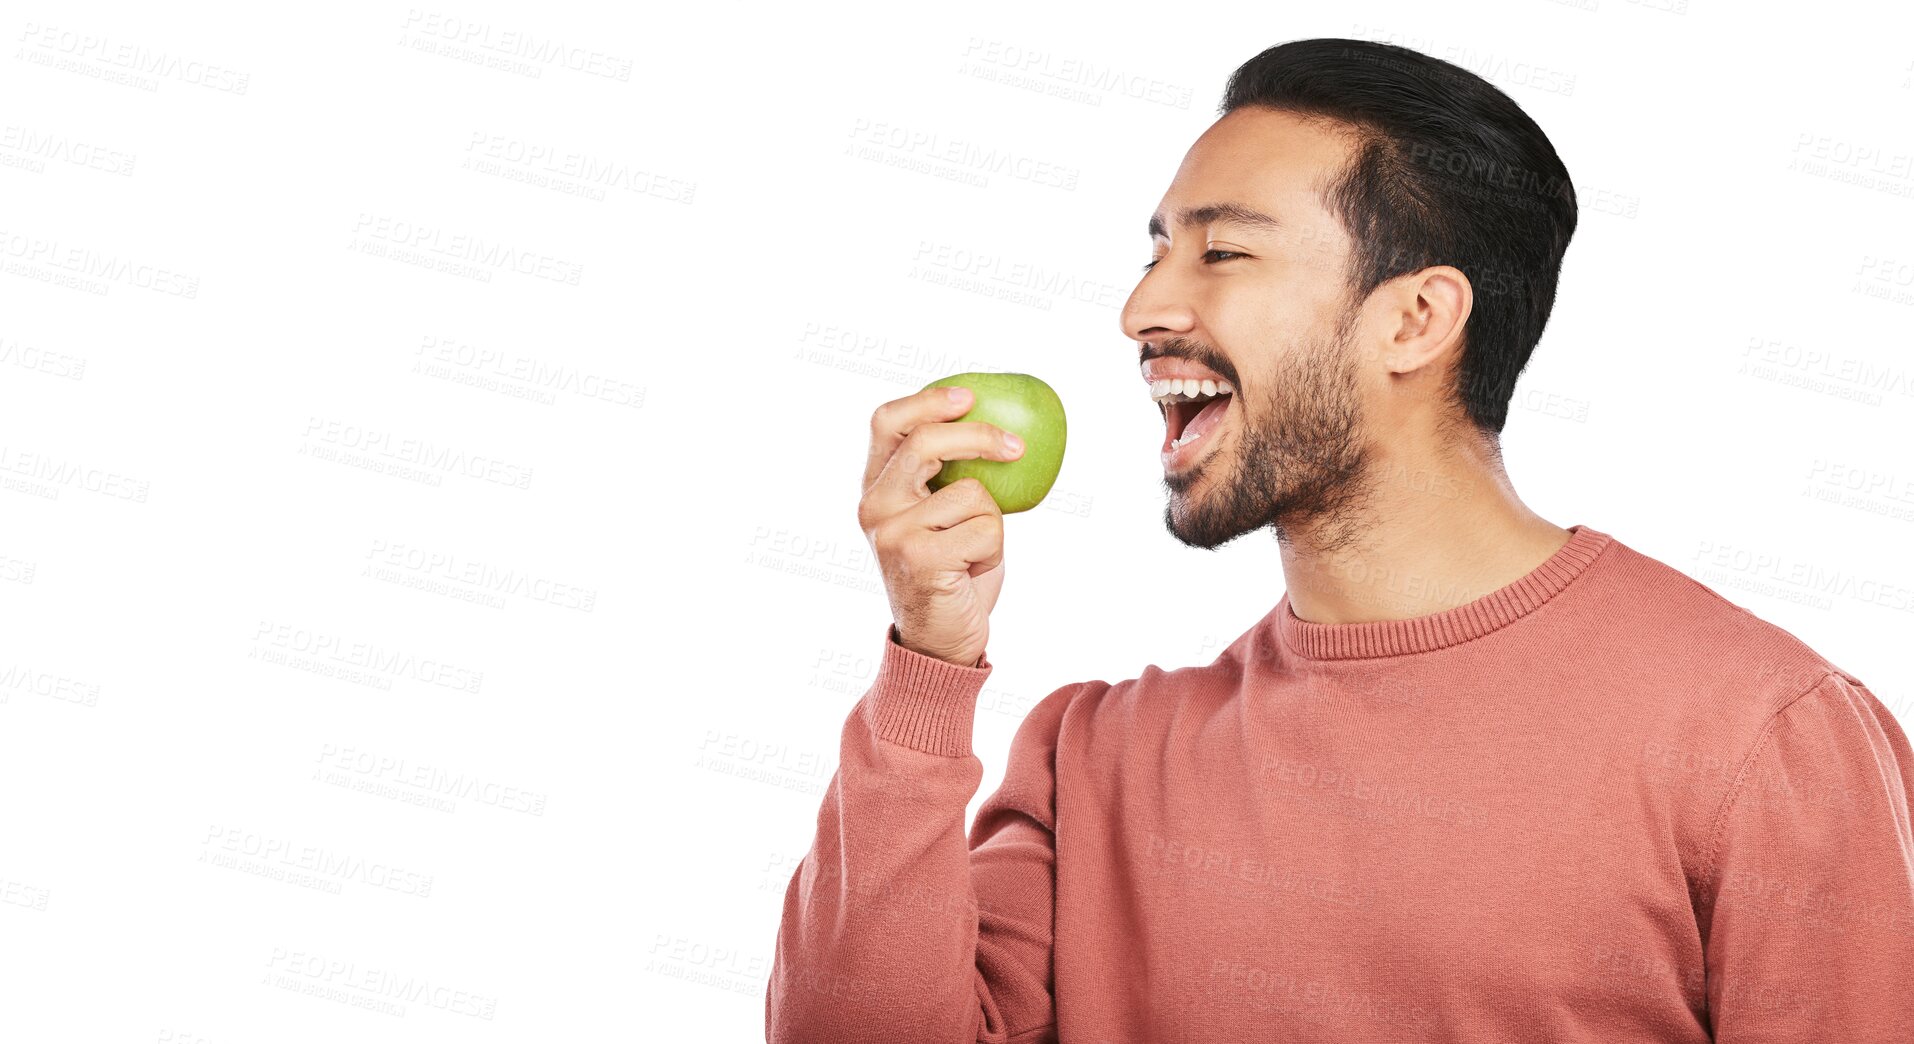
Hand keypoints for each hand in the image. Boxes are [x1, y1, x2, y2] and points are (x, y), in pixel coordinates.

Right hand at [857, 385, 1024, 667]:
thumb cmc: (951, 573)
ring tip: (973, 552)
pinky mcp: (919, 557)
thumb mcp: (939, 517)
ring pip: (971, 493)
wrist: (940, 641)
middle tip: (1016, 447)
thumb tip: (998, 428)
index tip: (968, 396)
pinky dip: (994, 549)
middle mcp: (875, 506)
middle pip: (926, 441)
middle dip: (978, 436)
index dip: (927, 401)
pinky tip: (971, 571)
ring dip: (992, 522)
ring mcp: (893, 532)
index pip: (888, 423)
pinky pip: (985, 528)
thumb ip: (945, 477)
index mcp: (876, 488)